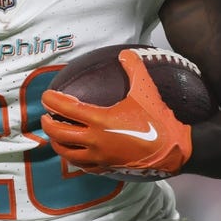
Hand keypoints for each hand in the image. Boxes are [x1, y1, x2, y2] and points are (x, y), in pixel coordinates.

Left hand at [40, 49, 192, 178]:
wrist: (174, 151)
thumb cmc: (158, 121)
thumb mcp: (146, 91)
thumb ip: (134, 69)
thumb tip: (126, 53)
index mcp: (100, 120)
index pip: (65, 109)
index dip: (52, 101)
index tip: (46, 96)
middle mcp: (95, 140)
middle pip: (59, 133)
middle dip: (48, 123)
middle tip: (46, 115)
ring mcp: (99, 157)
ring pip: (66, 152)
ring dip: (56, 142)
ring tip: (55, 134)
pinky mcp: (106, 168)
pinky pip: (82, 165)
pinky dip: (72, 157)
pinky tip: (74, 152)